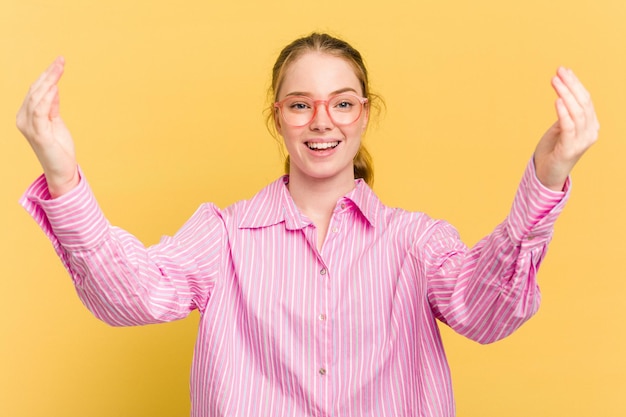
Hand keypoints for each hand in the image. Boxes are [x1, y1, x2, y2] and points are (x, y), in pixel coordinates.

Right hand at [17, 57, 77, 197]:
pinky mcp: (38, 134)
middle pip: (35, 91)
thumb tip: (54, 87)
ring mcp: (29, 127)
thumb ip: (52, 106)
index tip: (59, 62)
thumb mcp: (56, 122)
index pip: (35, 91)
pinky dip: (47, 98)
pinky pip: (40, 111)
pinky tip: (55, 87)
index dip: (46, 75)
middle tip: (61, 60)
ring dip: (49, 81)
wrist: (62, 170)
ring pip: (37, 98)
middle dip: (48, 74)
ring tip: (59, 68)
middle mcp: (23, 119)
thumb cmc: (59, 148)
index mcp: (26, 115)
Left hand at [533, 67, 599, 190]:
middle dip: (571, 85)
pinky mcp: (569, 149)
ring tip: (554, 81)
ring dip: (565, 94)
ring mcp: (582, 141)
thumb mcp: (560, 129)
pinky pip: (568, 126)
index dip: (575, 83)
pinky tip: (556, 100)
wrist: (547, 175)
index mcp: (590, 126)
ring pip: (576, 112)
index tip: (564, 70)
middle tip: (558, 72)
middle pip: (583, 102)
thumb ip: (565, 115)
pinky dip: (563, 112)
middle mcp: (590, 132)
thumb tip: (563, 94)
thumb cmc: (552, 150)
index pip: (585, 100)